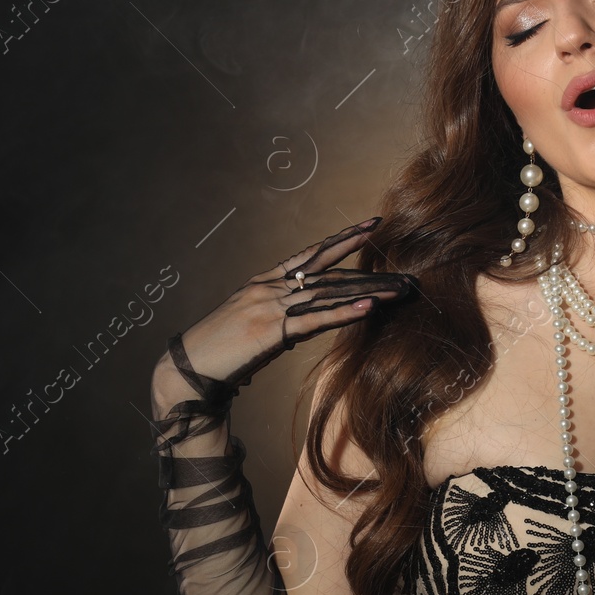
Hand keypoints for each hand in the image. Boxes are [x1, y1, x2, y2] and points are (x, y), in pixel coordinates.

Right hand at [157, 217, 417, 400]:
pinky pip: (315, 320)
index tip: (370, 226)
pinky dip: (345, 313)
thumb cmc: (219, 352)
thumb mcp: (251, 325)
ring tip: (400, 289)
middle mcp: (270, 287)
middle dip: (370, 272)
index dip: (342, 239)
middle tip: (405, 269)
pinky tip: (370, 308)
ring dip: (369, 292)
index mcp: (265, 282)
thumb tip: (304, 322)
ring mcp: (271, 305)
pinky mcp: (271, 329)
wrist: (189, 368)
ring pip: (329, 293)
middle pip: (330, 273)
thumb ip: (279, 317)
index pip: (311, 254)